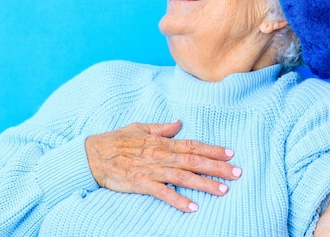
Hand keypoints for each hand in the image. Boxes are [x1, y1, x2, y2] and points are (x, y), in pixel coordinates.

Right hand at [84, 120, 240, 212]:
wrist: (92, 154)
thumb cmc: (115, 140)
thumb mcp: (139, 128)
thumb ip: (161, 128)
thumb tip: (178, 123)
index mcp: (161, 142)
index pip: (192, 144)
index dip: (212, 149)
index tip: (230, 153)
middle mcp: (160, 155)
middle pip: (194, 160)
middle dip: (217, 167)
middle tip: (237, 173)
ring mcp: (151, 169)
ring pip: (183, 176)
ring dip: (204, 183)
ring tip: (223, 191)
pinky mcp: (140, 183)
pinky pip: (162, 192)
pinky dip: (178, 199)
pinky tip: (192, 207)